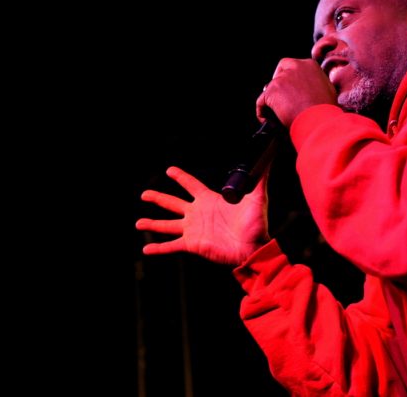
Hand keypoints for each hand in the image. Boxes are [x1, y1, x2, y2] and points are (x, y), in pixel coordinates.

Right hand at [136, 166, 269, 265]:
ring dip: (152, 223)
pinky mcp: (192, 244)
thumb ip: (260, 177)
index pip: (191, 185)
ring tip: (138, 223)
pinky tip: (145, 250)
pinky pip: (171, 246)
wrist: (253, 247)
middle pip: (172, 203)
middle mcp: (198, 214)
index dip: (180, 177)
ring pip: (167, 225)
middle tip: (143, 194)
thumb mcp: (257, 197)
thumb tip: (268, 156)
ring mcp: (194, 229)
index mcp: (209, 200)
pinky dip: (158, 248)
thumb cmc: (256, 224)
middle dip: (158, 198)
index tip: (169, 170)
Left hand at [257, 58, 335, 126]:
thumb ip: (317, 84)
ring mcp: (281, 78)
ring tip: (277, 112)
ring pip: (270, 88)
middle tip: (281, 99)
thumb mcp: (328, 90)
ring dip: (272, 99)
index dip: (289, 78)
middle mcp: (295, 67)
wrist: (318, 121)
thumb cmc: (326, 110)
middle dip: (278, 86)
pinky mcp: (271, 91)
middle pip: (279, 73)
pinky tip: (267, 119)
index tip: (290, 89)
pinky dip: (262, 111)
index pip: (293, 66)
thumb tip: (312, 88)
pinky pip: (261, 102)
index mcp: (310, 65)